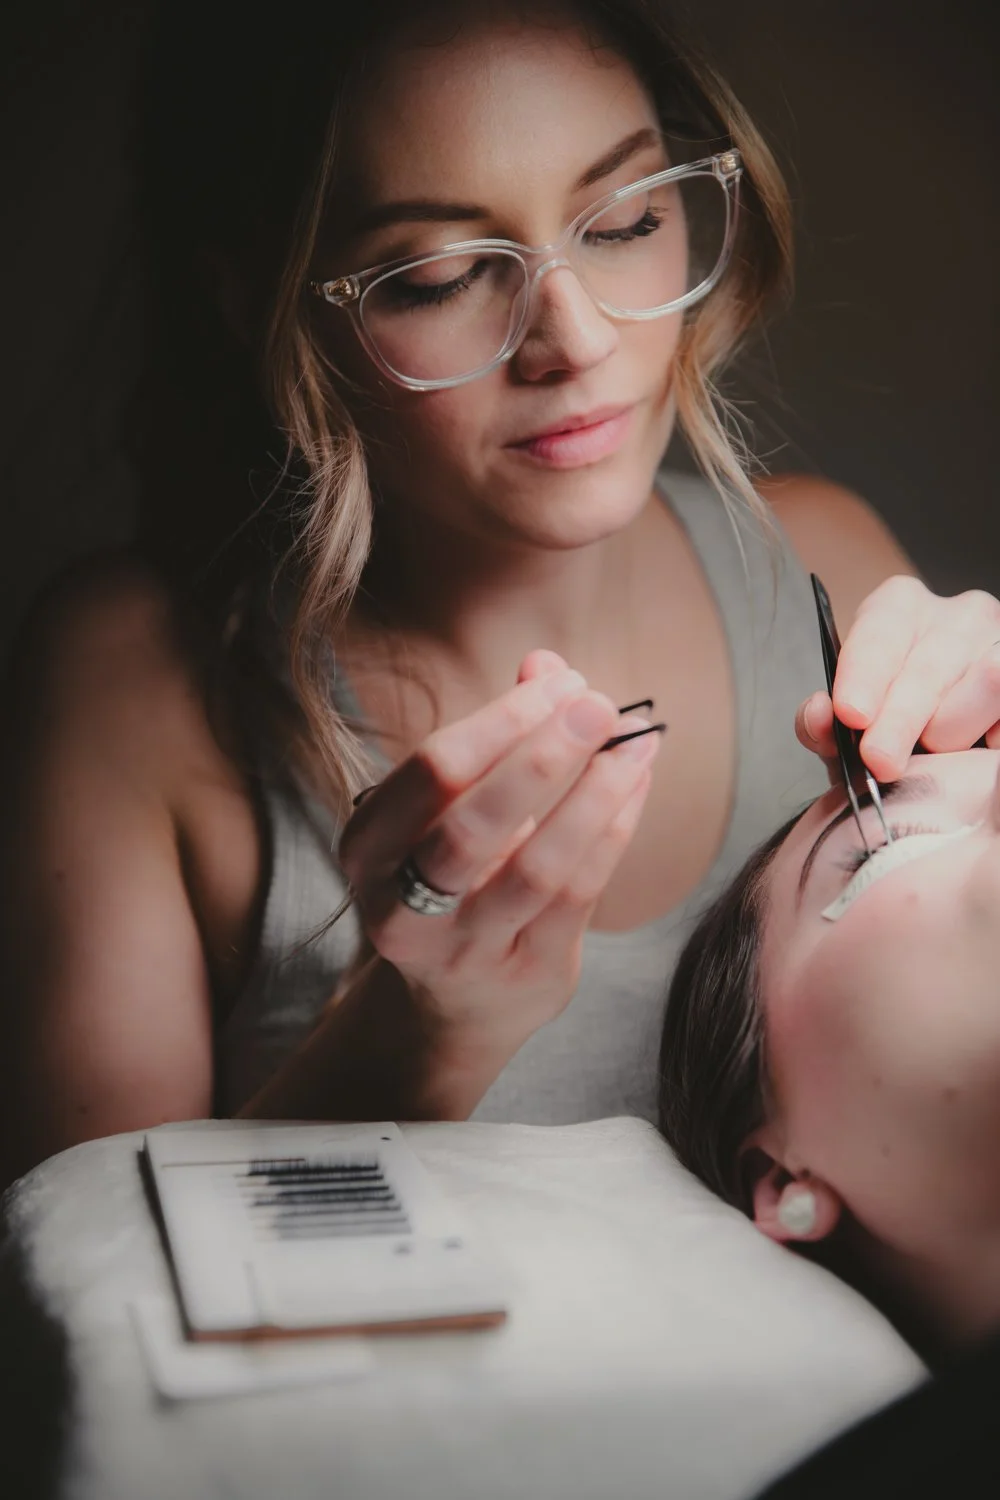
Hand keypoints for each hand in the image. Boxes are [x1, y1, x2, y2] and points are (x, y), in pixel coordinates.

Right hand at [338, 650, 660, 1054]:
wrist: (458, 1001)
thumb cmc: (454, 877)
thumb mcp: (450, 809)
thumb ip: (496, 738)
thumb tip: (548, 665)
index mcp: (368, 849)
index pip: (432, 773)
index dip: (501, 720)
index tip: (559, 681)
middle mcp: (402, 908)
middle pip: (473, 825)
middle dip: (544, 757)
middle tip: (600, 706)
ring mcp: (466, 951)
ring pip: (537, 867)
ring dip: (595, 793)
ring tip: (636, 741)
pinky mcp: (527, 974)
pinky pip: (578, 896)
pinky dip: (613, 830)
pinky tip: (636, 784)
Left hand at [796, 575, 999, 780]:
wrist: (937, 726)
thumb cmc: (885, 720)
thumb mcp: (848, 721)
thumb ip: (821, 724)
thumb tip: (819, 716)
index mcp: (899, 607)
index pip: (880, 634)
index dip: (864, 675)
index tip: (851, 714)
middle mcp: (958, 613)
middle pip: (928, 668)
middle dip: (899, 720)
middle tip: (879, 761)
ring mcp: (998, 638)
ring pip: (982, 685)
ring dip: (950, 732)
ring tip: (931, 749)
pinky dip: (987, 738)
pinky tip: (971, 747)